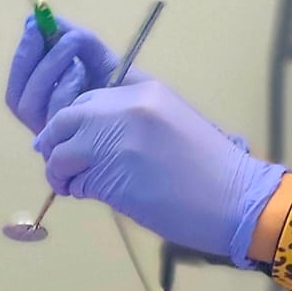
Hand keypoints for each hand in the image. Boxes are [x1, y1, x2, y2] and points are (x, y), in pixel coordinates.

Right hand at [5, 13, 147, 133]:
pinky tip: (81, 71)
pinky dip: (63, 86)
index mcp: (50, 106)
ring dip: (48, 68)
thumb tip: (44, 18)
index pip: (20, 83)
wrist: (154, 123)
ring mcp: (57, 139)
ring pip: (29, 104)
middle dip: (29, 57)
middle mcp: (48, 125)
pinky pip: (53, 114)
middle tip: (45, 30)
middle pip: (17, 97)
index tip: (34, 24)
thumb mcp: (103, 62)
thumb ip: (77, 42)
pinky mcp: (69, 148)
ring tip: (72, 46)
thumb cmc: (129, 95)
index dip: (23, 53)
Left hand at [34, 80, 286, 267]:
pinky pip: (73, 179)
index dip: (73, 116)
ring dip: (59, 168)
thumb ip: (134, 119)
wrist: (235, 199)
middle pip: (67, 117)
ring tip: (69, 182)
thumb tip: (93, 133)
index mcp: (144, 91)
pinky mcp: (108, 175)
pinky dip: (72, 189)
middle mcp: (124, 109)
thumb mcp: (174, 123)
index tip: (67, 132)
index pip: (89, 94)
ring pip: (61, 149)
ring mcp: (114, 141)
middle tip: (60, 160)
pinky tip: (85, 194)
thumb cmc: (212, 168)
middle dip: (56, 139)